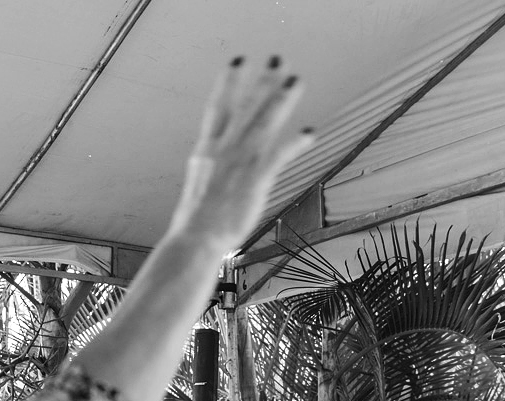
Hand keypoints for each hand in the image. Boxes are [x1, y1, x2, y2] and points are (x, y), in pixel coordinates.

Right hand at [167, 56, 313, 249]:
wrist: (194, 239)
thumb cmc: (196, 222)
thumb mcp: (199, 186)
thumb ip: (211, 169)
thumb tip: (215, 165)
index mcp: (206, 151)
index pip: (218, 108)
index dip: (228, 82)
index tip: (237, 61)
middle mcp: (222, 150)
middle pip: (245, 107)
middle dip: (262, 81)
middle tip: (277, 58)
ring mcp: (239, 163)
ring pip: (263, 123)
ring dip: (280, 100)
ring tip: (295, 80)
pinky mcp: (255, 180)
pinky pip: (279, 155)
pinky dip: (295, 142)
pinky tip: (309, 131)